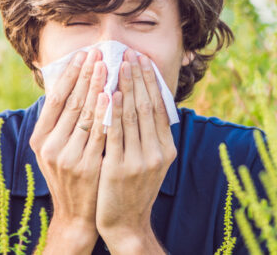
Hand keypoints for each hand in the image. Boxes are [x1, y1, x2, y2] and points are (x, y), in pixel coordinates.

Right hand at [29, 48, 109, 252]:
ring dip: (97, 86)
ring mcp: (68, 157)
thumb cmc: (69, 174)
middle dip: (86, 74)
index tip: (82, 53)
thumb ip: (60, 121)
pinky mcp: (87, 166)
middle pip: (71, 102)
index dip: (70, 74)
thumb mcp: (55, 149)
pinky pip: (99, 133)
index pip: (55, 98)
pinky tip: (112, 95)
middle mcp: (50, 146)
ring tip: (107, 65)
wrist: (76, 214)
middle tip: (98, 51)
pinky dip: (106, 113)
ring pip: (85, 114)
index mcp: (40, 139)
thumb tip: (70, 83)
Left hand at [96, 49, 176, 252]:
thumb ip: (149, 136)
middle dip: (138, 77)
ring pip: (133, 115)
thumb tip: (145, 102)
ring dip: (126, 86)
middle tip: (130, 53)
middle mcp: (157, 153)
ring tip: (119, 64)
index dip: (151, 81)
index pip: (159, 107)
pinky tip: (111, 93)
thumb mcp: (150, 162)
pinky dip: (114, 111)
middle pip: (147, 106)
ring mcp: (140, 161)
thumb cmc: (133, 188)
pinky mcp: (120, 168)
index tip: (142, 59)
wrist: (125, 223)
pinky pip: (116, 133)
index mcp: (166, 149)